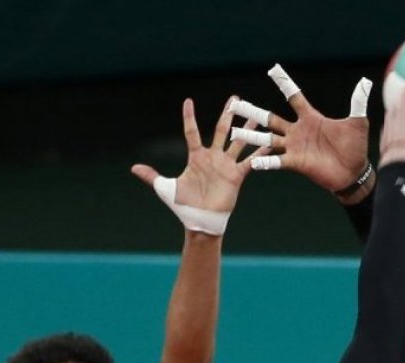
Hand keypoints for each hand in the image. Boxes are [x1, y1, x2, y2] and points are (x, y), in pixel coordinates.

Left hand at [132, 98, 266, 231]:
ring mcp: (226, 165)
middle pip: (222, 130)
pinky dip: (260, 153)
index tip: (188, 101)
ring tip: (258, 116)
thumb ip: (151, 176)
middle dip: (228, 114)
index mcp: (196, 157)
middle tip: (236, 99)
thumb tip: (133, 168)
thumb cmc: (183, 206)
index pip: (192, 132)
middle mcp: (213, 158)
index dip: (189, 117)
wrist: (200, 221)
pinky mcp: (237, 176)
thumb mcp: (164, 188)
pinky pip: (250, 162)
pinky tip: (270, 143)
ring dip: (249, 129)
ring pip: (239, 142)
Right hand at [227, 67, 372, 198]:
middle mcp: (298, 131)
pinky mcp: (296, 163)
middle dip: (253, 112)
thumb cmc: (355, 147)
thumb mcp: (358, 122)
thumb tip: (365, 82)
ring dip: (251, 137)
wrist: (354, 172)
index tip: (272, 69)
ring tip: (233, 132)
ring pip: (267, 139)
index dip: (284, 83)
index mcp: (311, 118)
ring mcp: (294, 147)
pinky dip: (265, 162)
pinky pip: (276, 162)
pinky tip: (253, 163)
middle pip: (271, 118)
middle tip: (235, 104)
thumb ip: (357, 102)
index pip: (294, 97)